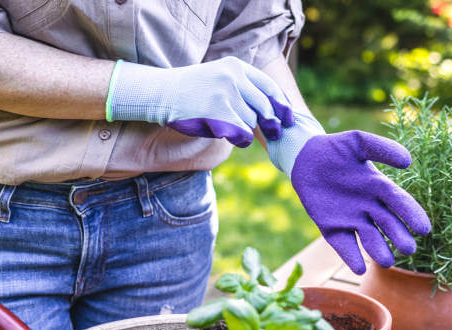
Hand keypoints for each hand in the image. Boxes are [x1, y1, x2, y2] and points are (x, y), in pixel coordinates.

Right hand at [106, 57, 293, 146]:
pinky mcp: (217, 113)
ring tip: (233, 129)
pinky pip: (242, 133)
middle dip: (272, 123)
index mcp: (236, 67)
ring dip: (247, 130)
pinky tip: (233, 138)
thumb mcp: (218, 77)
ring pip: (252, 122)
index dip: (283, 104)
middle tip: (276, 133)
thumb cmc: (192, 90)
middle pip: (264, 107)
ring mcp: (225, 95)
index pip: (269, 87)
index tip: (290, 118)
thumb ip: (242, 86)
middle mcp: (233, 78)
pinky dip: (241, 140)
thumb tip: (273, 108)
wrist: (161, 93)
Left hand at [268, 113, 430, 273]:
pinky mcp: (331, 228)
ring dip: (378, 251)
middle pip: (388, 225)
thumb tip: (408, 161)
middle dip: (398, 236)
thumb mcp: (358, 142)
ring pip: (369, 239)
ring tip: (385, 261)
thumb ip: (381, 148)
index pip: (400, 203)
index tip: (424, 228)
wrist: (305, 157)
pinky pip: (343, 245)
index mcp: (379, 187)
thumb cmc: (335, 148)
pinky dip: (351, 256)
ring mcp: (351, 220)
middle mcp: (369, 207)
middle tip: (409, 248)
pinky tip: (358, 267)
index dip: (412, 215)